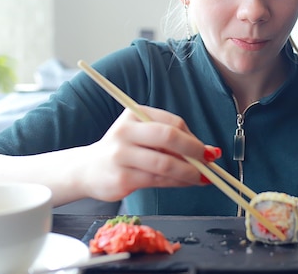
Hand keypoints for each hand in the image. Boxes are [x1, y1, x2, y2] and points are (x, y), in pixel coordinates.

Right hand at [79, 105, 220, 201]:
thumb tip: (211, 152)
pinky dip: (177, 183)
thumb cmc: (123, 150)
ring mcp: (122, 156)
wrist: (87, 170)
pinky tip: (185, 183)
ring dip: (189, 172)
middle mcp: (126, 132)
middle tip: (209, 162)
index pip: (172, 123)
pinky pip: (157, 181)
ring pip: (165, 164)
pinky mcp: (122, 179)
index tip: (207, 150)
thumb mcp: (143, 136)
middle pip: (168, 137)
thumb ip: (173, 141)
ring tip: (201, 178)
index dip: (193, 138)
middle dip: (194, 151)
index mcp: (134, 114)